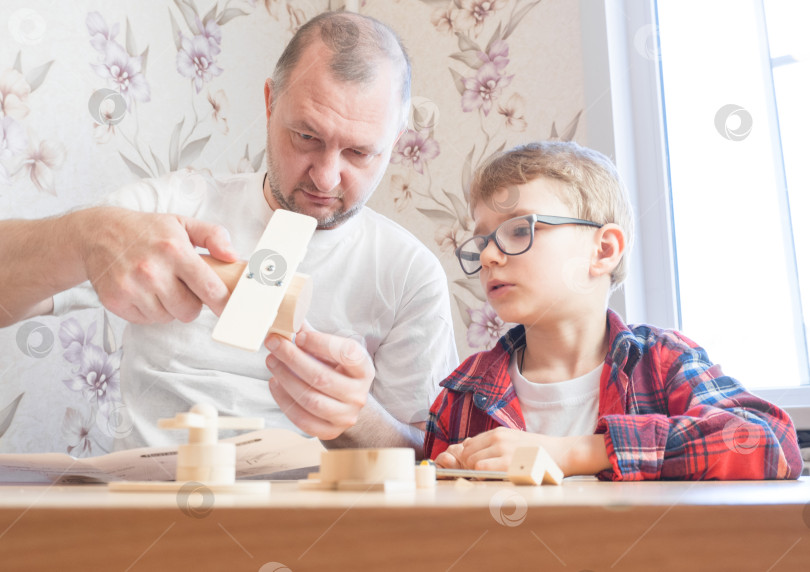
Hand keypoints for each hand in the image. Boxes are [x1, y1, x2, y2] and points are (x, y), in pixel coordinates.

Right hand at [78, 207, 237, 323]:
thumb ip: (214, 236)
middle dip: (192, 303)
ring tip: (159, 285)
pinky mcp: (115, 301)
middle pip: (189, 311)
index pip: (210, 289)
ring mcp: (131, 287)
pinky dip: (149, 310)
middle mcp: (152, 270)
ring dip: (168, 306)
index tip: (228, 307)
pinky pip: (146, 320)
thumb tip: (233, 257)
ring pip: (168, 317)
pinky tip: (143, 290)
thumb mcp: (183, 224)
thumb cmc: (147, 230)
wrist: (97, 233)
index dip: (223, 302)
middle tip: (183, 287)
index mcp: (175, 250)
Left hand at [264, 323, 374, 439]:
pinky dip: (284, 401)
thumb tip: (288, 312)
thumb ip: (312, 334)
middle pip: (322, 377)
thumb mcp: (333, 351)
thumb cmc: (336, 370)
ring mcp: (346, 416)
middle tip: (273, 343)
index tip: (298, 334)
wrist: (347, 403)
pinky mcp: (330, 431)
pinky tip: (274, 383)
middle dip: (292, 358)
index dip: (320, 342)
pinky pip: (302, 419)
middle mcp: (358, 394)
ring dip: (285, 378)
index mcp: (363, 369)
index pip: (346, 353)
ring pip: (310, 399)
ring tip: (271, 361)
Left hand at [438, 428, 610, 475]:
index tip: (469, 467)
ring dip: (475, 471)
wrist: (561, 453)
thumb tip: (467, 448)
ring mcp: (502, 449)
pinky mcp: (507, 462)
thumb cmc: (537, 452)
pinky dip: (481, 475)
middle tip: (479, 475)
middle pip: (466, 453)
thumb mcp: (513, 441)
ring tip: (488, 478)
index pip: (467, 444)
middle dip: (467, 465)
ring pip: (471, 461)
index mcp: (498, 433)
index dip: (464, 458)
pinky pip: (481, 468)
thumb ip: (492, 444)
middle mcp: (497, 438)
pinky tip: (492, 479)